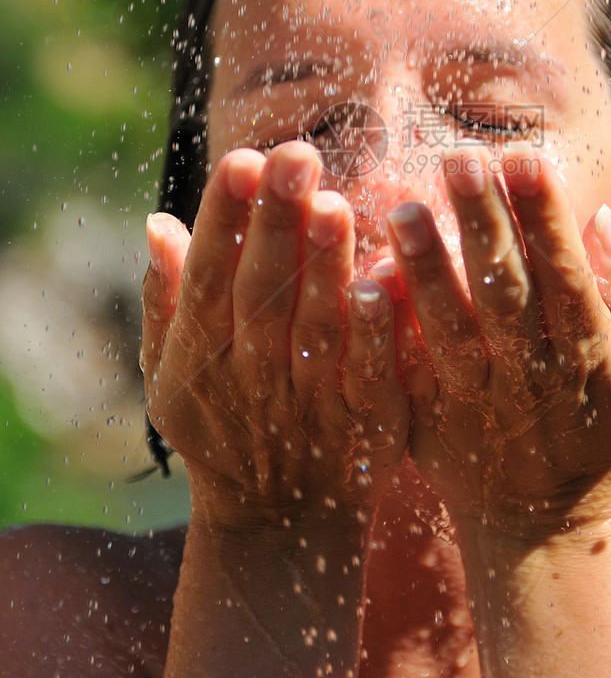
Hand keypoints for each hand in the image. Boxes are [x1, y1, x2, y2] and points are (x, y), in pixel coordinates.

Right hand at [140, 142, 408, 532]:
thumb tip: (156, 221)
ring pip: (316, 325)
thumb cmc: (225, 425)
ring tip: (336, 204)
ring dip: (325, 266)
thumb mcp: (175, 371)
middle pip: (262, 290)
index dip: (224, 219)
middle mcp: (249, 374)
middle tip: (296, 156)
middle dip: (277, 222)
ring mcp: (307, 400)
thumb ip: (168, 297)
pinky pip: (369, 373)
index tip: (241, 159)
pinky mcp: (364, 422)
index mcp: (201, 353)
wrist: (281, 521)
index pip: (210, 274)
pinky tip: (386, 282)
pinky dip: (376, 333)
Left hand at [382, 142, 610, 535]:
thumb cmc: (601, 424)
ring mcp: (478, 400)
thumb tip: (601, 218)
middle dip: (484, 225)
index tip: (522, 157)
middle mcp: (533, 375)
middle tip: (460, 159)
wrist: (548, 523)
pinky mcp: (430, 420)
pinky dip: (388, 332)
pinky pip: (407, 372)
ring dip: (427, 270)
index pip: (567, 273)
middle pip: (506, 292)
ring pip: (450, 329)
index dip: (545, 217)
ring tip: (406, 210)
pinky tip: (363, 283)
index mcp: (589, 352)